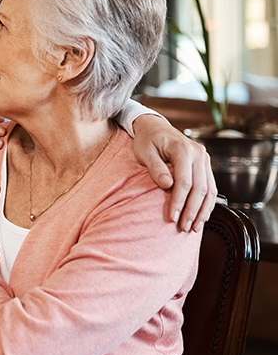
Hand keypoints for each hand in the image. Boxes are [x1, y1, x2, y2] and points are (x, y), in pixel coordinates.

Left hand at [132, 114, 216, 231]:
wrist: (154, 127)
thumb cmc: (147, 140)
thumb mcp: (144, 152)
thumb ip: (155, 168)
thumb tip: (167, 185)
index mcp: (183, 149)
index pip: (184, 182)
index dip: (178, 202)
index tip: (171, 217)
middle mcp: (198, 153)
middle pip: (200, 188)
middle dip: (192, 211)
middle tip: (183, 227)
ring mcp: (204, 159)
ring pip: (209, 189)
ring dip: (203, 210)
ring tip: (194, 227)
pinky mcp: (204, 165)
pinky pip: (210, 187)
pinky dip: (207, 203)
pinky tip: (201, 216)